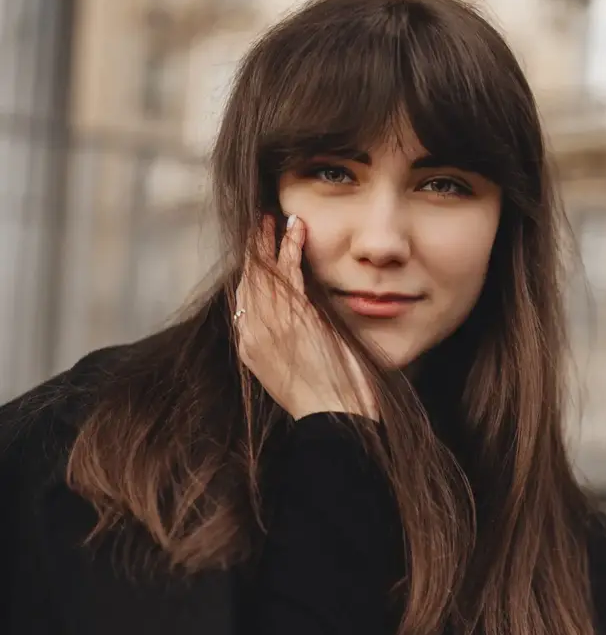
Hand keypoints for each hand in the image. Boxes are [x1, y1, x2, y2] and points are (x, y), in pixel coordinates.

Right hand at [234, 215, 377, 421]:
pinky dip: (290, 247)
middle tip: (258, 225)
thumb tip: (299, 326)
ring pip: (264, 272)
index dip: (248, 275)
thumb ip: (290, 344)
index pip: (242, 302)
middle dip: (252, 251)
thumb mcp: (297, 370)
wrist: (333, 416)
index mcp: (250, 350)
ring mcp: (270, 324)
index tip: (254, 257)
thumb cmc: (326, 401)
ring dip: (268, 241)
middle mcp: (252, 334)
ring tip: (271, 218)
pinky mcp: (293, 317)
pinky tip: (295, 229)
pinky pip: (288, 272)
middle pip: (247, 282)